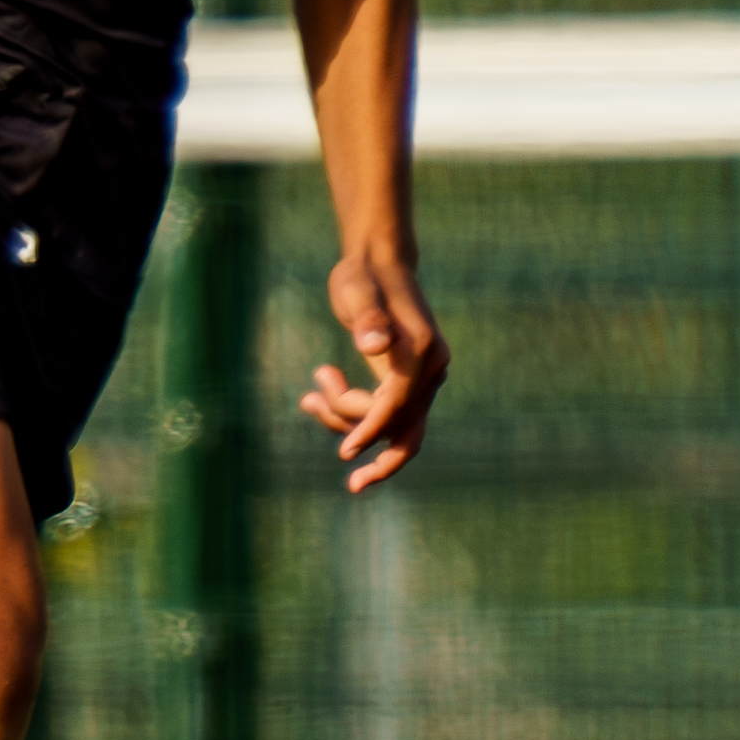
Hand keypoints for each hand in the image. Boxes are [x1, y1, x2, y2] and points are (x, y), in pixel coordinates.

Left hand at [300, 244, 445, 491]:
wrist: (378, 263)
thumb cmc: (362, 276)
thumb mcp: (356, 291)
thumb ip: (365, 317)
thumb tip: (373, 343)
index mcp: (423, 351)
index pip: (397, 404)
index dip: (370, 428)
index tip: (345, 452)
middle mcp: (432, 368)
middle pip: (406, 428)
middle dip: (375, 453)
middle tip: (346, 475)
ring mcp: (426, 378)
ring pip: (395, 426)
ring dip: (349, 422)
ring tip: (307, 399)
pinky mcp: (411, 381)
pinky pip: (389, 415)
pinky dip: (357, 416)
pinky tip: (317, 396)